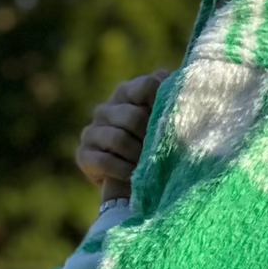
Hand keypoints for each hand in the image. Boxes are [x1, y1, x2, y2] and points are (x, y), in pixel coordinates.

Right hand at [76, 71, 170, 195]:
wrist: (129, 184)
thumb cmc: (154, 149)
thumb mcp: (164, 124)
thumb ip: (171, 103)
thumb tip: (184, 84)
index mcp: (127, 93)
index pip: (148, 85)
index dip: (163, 102)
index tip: (175, 122)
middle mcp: (105, 109)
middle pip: (134, 117)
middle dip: (150, 138)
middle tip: (162, 153)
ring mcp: (92, 131)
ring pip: (119, 139)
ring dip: (138, 157)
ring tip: (149, 167)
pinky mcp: (83, 154)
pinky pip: (105, 161)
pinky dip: (123, 171)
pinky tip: (134, 177)